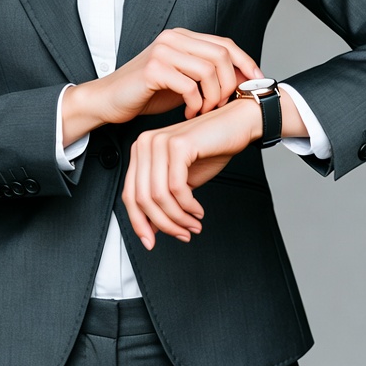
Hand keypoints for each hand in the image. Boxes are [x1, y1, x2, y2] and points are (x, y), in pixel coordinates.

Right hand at [61, 28, 261, 145]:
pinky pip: (189, 86)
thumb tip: (243, 80)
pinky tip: (189, 113)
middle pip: (221, 56)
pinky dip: (196, 104)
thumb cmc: (146, 92)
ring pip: (208, 71)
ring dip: (213, 97)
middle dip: (230, 84)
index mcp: (181, 37)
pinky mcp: (153, 70)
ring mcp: (162, 52)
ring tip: (204, 111)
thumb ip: (206, 74)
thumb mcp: (182, 80)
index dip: (246, 63)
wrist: (109, 100)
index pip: (225, 44)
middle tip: (222, 105)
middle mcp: (172, 39)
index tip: (256, 84)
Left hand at [122, 97, 261, 249]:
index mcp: (140, 151)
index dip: (139, 223)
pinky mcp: (178, 145)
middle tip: (181, 234)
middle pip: (142, 198)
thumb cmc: (209, 148)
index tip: (151, 242)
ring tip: (193, 224)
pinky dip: (188, 205)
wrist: (235, 124)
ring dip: (178, 218)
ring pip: (159, 196)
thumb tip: (151, 227)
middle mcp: (145, 144)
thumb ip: (163, 199)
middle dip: (163, 224)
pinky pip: (177, 187)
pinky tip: (198, 210)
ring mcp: (160, 142)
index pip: (129, 194)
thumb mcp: (180, 179)